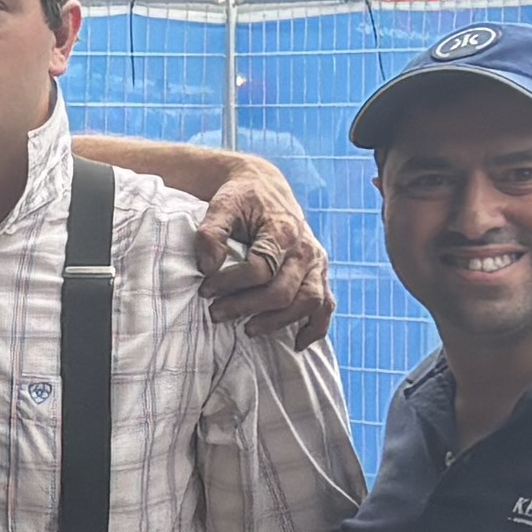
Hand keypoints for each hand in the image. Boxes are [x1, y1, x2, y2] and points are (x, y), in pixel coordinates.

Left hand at [192, 155, 330, 344]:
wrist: (266, 188)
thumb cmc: (242, 198)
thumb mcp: (221, 206)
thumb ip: (211, 233)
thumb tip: (209, 267)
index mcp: (283, 231)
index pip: (260, 269)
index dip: (229, 283)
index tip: (205, 289)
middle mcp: (306, 250)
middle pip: (283, 291)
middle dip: (246, 307)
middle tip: (216, 313)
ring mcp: (317, 264)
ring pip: (309, 302)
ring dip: (279, 322)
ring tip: (248, 330)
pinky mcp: (320, 274)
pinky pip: (326, 306)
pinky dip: (315, 328)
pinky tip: (297, 343)